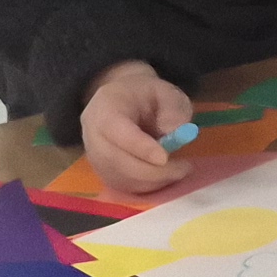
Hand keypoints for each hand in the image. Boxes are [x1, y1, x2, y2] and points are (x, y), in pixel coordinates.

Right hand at [78, 61, 195, 196]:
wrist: (120, 101)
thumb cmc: (143, 95)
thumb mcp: (164, 90)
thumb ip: (173, 106)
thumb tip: (174, 130)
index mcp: (105, 108)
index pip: (117, 131)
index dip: (140, 148)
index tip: (165, 157)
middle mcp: (93, 134)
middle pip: (116, 160)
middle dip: (152, 171)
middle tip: (183, 168)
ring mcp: (95, 156)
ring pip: (120, 178)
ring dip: (152, 181)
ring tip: (178, 171)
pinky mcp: (103, 172)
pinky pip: (123, 186)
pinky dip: (147, 186)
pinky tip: (164, 176)